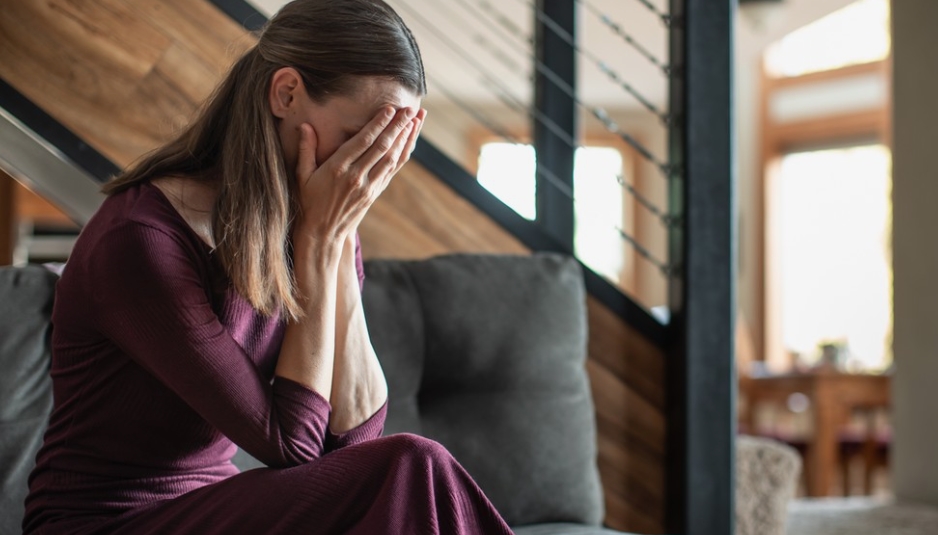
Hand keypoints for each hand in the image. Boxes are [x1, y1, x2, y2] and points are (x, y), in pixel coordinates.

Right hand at [292, 107, 424, 248]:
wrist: (323, 233)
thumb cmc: (309, 201)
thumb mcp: (302, 176)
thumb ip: (306, 150)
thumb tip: (305, 126)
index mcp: (337, 169)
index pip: (363, 142)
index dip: (378, 124)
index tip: (390, 109)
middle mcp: (356, 177)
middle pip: (381, 147)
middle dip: (397, 126)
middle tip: (410, 108)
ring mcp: (368, 186)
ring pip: (391, 158)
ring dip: (404, 138)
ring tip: (415, 120)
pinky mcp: (375, 193)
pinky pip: (392, 170)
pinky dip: (402, 154)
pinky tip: (409, 141)